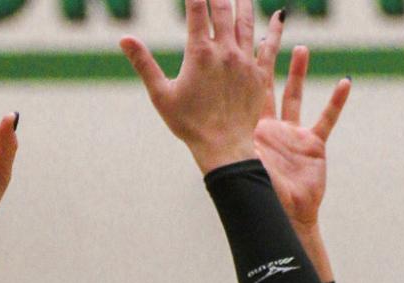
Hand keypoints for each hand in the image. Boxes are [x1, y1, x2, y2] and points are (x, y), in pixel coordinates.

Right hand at [120, 0, 268, 171]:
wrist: (223, 147)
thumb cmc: (188, 124)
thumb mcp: (161, 94)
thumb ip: (144, 63)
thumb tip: (124, 38)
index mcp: (200, 53)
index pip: (196, 9)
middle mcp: (225, 52)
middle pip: (222, 9)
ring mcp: (245, 62)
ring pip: (247, 22)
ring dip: (244, 2)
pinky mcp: (259, 75)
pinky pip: (269, 47)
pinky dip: (275, 30)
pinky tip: (279, 16)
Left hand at [253, 37, 350, 231]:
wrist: (283, 219)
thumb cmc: (257, 197)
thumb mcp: (242, 163)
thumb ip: (235, 140)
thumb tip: (215, 120)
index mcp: (248, 127)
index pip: (244, 86)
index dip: (244, 60)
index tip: (243, 36)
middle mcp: (268, 126)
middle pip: (267, 81)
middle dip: (269, 54)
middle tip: (272, 29)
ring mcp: (291, 134)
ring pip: (294, 95)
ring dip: (298, 72)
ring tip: (300, 48)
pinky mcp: (312, 145)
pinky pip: (325, 119)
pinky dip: (335, 102)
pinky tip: (344, 83)